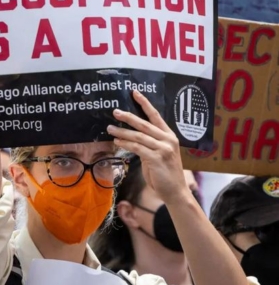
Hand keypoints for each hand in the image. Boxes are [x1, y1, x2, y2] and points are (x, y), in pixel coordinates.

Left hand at [107, 90, 189, 204]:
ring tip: (110, 129)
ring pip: (139, 136)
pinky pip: (137, 148)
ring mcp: (164, 149)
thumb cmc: (165, 173)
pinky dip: (126, 144)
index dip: (145, 103)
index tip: (134, 93)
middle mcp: (168, 140)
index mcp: (169, 136)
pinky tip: (117, 142)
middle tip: (115, 112)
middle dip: (128, 117)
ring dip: (122, 132)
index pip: (156, 116)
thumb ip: (148, 144)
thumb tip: (131, 137)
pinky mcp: (157, 159)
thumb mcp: (158, 154)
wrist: (175, 192)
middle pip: (144, 124)